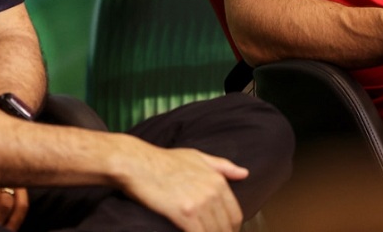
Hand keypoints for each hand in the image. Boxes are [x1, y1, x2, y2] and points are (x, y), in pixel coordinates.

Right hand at [117, 139, 246, 231]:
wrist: (138, 164)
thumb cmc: (164, 161)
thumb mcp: (197, 157)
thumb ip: (222, 167)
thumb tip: (244, 173)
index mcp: (217, 180)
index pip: (235, 214)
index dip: (232, 229)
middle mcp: (212, 192)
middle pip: (226, 226)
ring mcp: (199, 203)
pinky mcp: (184, 214)